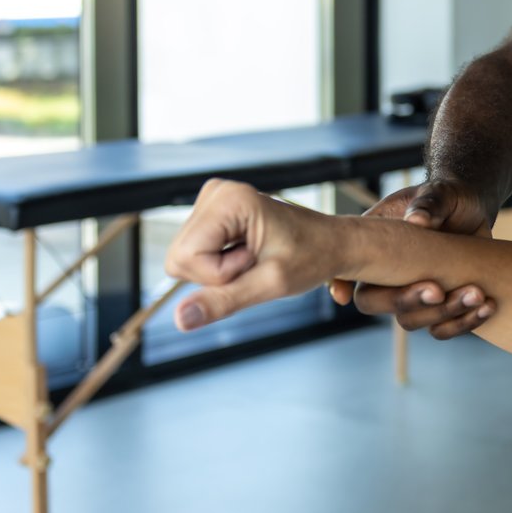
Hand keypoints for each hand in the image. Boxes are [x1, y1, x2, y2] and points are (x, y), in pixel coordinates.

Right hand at [165, 178, 335, 330]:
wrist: (332, 243)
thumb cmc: (312, 257)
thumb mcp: (270, 284)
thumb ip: (223, 300)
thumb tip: (180, 319)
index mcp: (229, 200)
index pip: (185, 258)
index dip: (219, 275)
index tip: (256, 261)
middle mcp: (216, 193)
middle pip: (179, 259)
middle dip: (216, 275)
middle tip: (257, 261)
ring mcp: (213, 201)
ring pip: (183, 260)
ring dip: (219, 271)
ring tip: (255, 256)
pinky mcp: (213, 214)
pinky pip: (193, 256)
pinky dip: (219, 265)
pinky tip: (248, 253)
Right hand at [328, 181, 495, 338]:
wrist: (474, 211)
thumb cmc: (446, 197)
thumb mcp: (437, 193)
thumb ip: (427, 203)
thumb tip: (419, 221)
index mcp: (376, 246)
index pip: (348, 267)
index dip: (339, 283)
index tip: (344, 296)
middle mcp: (388, 275)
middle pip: (376, 304)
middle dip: (406, 301)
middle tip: (438, 290)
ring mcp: (414, 293)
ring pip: (412, 321)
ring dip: (444, 313)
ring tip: (476, 293)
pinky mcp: (440, 305)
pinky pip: (443, 328)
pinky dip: (464, 322)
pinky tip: (487, 306)